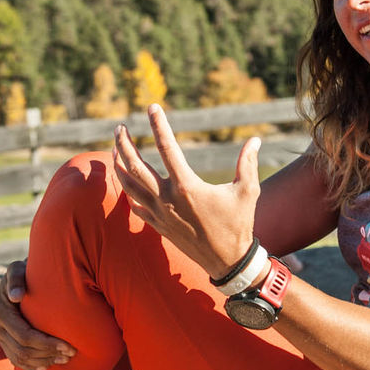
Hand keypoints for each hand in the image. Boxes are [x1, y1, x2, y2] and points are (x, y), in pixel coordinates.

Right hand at [0, 260, 75, 369]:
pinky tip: (50, 363)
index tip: (68, 346)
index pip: (25, 336)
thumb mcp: (18, 269)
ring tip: (65, 358)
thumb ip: (16, 278)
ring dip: (44, 362)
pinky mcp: (4, 343)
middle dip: (49, 354)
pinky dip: (34, 365)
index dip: (47, 344)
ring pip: (20, 359)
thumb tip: (16, 296)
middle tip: (71, 353)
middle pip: (23, 351)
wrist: (18, 279)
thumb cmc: (24, 272)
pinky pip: (17, 361)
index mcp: (0, 312)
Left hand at [113, 104, 261, 278]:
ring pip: (129, 185)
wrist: (227, 261)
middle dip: (124, 144)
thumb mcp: (247, 191)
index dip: (158, 125)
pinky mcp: (158, 225)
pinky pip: (135, 205)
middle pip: (135, 166)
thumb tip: (255, 140)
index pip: (167, 147)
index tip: (152, 108)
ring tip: (114, 148)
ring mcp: (159, 213)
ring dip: (118, 165)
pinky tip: (124, 181)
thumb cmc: (238, 224)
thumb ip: (247, 163)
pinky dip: (127, 191)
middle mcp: (167, 198)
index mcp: (187, 186)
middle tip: (119, 127)